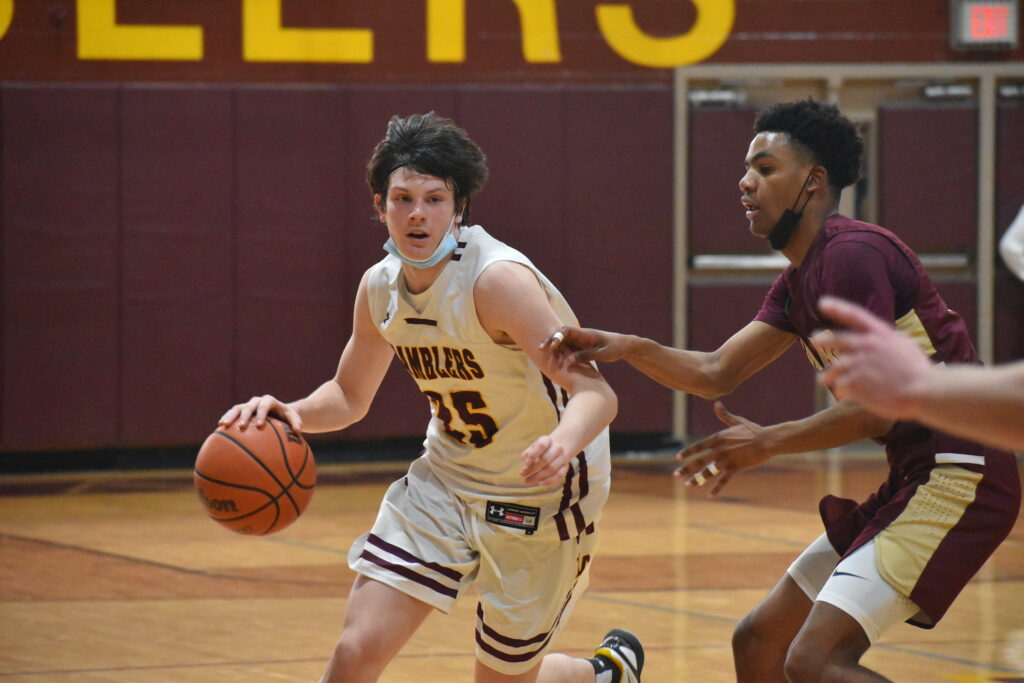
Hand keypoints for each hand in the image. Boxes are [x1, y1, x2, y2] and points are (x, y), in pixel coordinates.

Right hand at [218, 394, 303, 432]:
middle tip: (241, 427)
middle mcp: (256, 401)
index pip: (265, 405)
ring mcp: (247, 406)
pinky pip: (231, 414)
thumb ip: (297, 423)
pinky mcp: (240, 411)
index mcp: (269, 401)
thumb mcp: (293, 418)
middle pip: (249, 406)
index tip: (260, 425)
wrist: (277, 413)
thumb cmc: (286, 417)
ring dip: (230, 416)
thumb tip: (299, 432)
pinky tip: (219, 429)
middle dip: (244, 416)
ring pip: (236, 409)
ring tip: (223, 425)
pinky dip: (226, 419)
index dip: (261, 413)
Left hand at [520, 435, 572, 486]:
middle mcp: (557, 448)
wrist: (557, 448)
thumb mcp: (534, 447)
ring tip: (527, 481)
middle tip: (522, 475)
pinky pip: (559, 475)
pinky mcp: (566, 467)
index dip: (533, 455)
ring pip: (551, 469)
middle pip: (545, 460)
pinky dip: (550, 481)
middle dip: (532, 469)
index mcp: (547, 440)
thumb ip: (528, 454)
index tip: (525, 464)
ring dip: (538, 477)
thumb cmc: (541, 449)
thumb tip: (526, 464)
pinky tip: (540, 483)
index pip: (541, 446)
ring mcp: (563, 457)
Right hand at [539, 326, 632, 364]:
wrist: (624, 345)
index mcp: (585, 334)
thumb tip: (568, 361)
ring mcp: (580, 340)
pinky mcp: (581, 346)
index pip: (567, 331)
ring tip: (541, 351)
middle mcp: (581, 335)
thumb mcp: (601, 354)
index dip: (558, 337)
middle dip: (550, 340)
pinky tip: (552, 356)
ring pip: (563, 340)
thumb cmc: (614, 348)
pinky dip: (559, 350)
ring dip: (553, 345)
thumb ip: (585, 356)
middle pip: (561, 334)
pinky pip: (567, 346)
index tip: (552, 346)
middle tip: (540, 348)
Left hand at [673, 402, 769, 496]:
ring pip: (708, 472)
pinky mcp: (736, 468)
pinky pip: (724, 480)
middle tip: (676, 475)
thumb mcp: (737, 421)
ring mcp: (727, 460)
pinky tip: (710, 494)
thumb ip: (724, 415)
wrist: (767, 440)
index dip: (688, 452)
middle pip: (699, 461)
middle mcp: (719, 450)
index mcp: (718, 438)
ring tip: (688, 485)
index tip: (678, 458)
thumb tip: (717, 403)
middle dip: (686, 469)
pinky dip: (717, 488)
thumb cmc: (753, 430)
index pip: (698, 446)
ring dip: (697, 479)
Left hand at [812, 296, 930, 419]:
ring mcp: (858, 364)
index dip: (837, 307)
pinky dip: (840, 390)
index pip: (855, 315)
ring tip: (822, 379)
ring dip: (827, 374)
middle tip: (815, 340)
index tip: (822, 302)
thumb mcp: (905, 347)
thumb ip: (888, 341)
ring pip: (834, 367)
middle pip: (836, 339)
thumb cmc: (919, 371)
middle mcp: (866, 346)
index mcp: (880, 335)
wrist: (923, 391)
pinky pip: (840, 386)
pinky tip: (841, 394)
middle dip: (823, 339)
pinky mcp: (854, 382)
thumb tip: (882, 337)